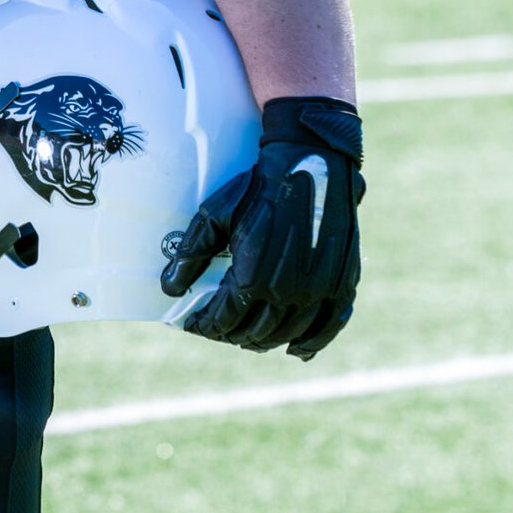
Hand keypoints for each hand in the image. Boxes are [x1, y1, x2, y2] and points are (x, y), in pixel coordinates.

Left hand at [161, 97, 363, 359]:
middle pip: (254, 332)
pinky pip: (329, 326)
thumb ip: (190, 254)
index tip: (192, 322)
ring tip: (249, 336)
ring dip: (265, 339)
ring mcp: (320, 291)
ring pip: (288, 334)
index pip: (223, 319)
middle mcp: (288, 292)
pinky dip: (312, 342)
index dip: (204, 324)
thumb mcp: (215, 215)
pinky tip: (298, 350)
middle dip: (231, 332)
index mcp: (253, 278)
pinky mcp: (343, 283)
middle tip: (218, 326)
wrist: (310, 162)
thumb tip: (169, 288)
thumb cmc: (259, 187)